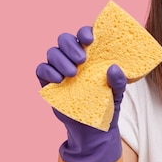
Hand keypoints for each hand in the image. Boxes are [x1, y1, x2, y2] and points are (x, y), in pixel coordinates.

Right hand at [36, 26, 126, 161]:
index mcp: (92, 54)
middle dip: (71, 45)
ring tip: (73, 74)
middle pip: (65, 39)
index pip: (85, 35)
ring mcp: (60, 69)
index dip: (84, 32)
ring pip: (52, 52)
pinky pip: (42, 69)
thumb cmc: (107, 105)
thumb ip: (119, 82)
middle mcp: (74, 58)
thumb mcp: (118, 94)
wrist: (92, 129)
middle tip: (82, 59)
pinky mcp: (49, 82)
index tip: (90, 39)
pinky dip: (48, 71)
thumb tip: (114, 68)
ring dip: (60, 59)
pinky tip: (59, 80)